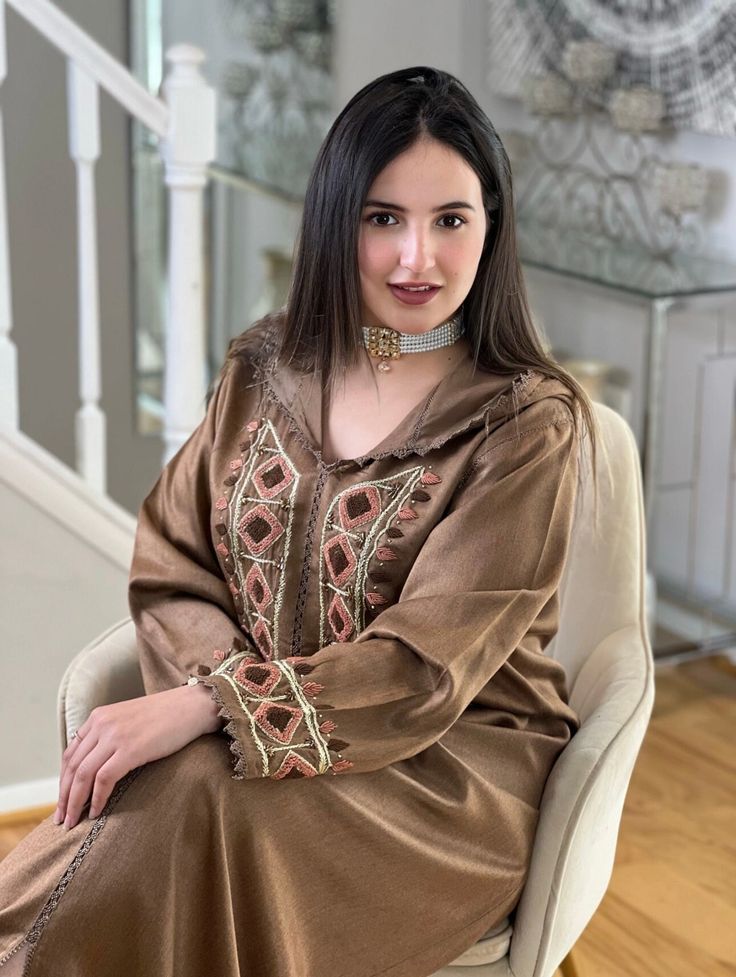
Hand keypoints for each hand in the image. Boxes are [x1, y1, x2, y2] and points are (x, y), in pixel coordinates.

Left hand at [53, 683, 221, 829]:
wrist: (193, 707)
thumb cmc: (167, 717)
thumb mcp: (130, 721)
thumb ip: (111, 736)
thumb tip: (99, 767)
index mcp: (99, 717)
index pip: (70, 754)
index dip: (63, 781)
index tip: (64, 800)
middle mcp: (102, 724)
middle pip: (72, 766)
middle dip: (64, 796)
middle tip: (62, 819)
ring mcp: (115, 736)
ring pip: (83, 775)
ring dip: (75, 802)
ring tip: (73, 822)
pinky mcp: (130, 749)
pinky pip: (103, 779)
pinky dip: (97, 799)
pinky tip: (96, 812)